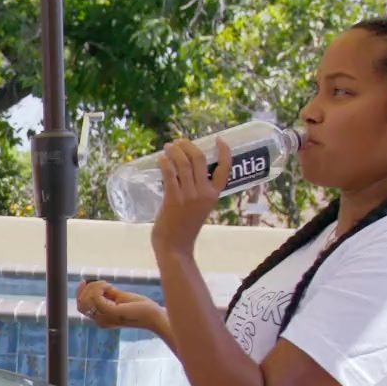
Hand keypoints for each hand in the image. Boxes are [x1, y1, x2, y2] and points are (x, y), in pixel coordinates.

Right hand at [78, 280, 165, 332]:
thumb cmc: (140, 308)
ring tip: (108, 284)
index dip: (80, 293)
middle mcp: (100, 320)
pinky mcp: (110, 312)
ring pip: (86, 300)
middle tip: (103, 283)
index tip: (85, 281)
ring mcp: (104, 317)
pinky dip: (99, 288)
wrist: (153, 316)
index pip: (81, 307)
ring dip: (93, 288)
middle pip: (81, 303)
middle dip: (87, 289)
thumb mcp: (121, 298)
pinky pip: (95, 297)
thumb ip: (109, 294)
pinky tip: (110, 285)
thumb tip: (99, 285)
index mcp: (102, 318)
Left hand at [152, 136, 229, 254]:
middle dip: (189, 146)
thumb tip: (184, 170)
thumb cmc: (184, 228)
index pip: (225, 169)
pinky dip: (165, 163)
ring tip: (167, 146)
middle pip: (200, 159)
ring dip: (175, 151)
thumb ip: (197, 191)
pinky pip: (170, 174)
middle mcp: (204, 193)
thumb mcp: (199, 207)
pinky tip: (160, 158)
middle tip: (179, 141)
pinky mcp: (173, 199)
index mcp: (214, 195)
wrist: (175, 247)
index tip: (218, 139)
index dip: (224, 151)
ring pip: (184, 164)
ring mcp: (189, 196)